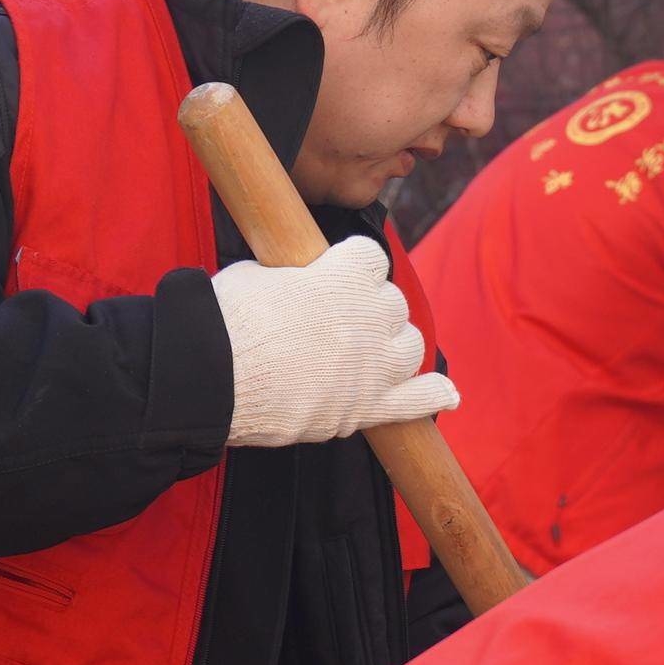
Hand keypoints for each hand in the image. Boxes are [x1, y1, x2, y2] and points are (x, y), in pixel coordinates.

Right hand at [214, 234, 453, 447]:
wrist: (216, 377)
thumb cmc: (227, 320)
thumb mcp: (254, 275)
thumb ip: (287, 277)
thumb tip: (285, 282)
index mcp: (347, 274)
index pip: (371, 258)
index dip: (351, 268)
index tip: (336, 275)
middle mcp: (372, 315)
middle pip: (392, 305)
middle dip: (371, 310)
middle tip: (339, 324)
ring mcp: (377, 363)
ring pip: (409, 347)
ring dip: (393, 347)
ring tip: (367, 354)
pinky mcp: (370, 406)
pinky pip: (417, 400)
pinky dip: (433, 396)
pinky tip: (447, 394)